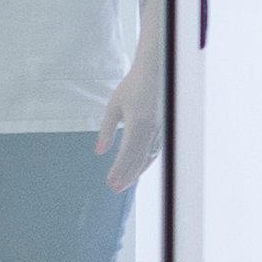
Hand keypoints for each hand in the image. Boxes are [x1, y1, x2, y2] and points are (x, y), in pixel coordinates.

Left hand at [95, 58, 165, 189]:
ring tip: (125, 184)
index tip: (110, 182)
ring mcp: (159, 129)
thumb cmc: (132, 86)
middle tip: (115, 189)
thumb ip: (106, 130)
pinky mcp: (163, 129)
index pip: (127, 152)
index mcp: (137, 122)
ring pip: (147, 157)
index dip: (118, 169)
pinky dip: (145, 162)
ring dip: (136, 172)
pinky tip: (138, 169)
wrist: (155, 72)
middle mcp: (151, 129)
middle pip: (138, 159)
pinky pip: (154, 150)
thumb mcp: (114, 106)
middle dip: (126, 176)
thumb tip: (99, 152)